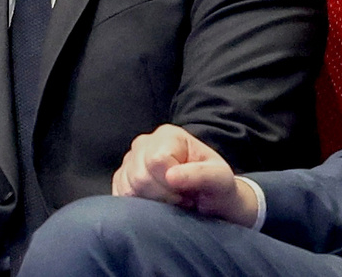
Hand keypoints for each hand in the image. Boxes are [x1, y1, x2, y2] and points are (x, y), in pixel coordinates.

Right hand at [112, 124, 258, 226]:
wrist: (212, 203)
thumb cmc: (217, 189)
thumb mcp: (221, 180)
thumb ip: (201, 175)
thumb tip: (170, 176)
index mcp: (168, 135)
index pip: (156, 161)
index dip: (172, 185)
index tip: (189, 192)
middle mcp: (144, 142)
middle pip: (139, 175)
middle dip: (162, 196)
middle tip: (181, 199)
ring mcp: (130, 159)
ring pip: (128, 187)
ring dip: (152, 202)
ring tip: (170, 201)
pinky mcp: (121, 177)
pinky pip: (120, 194)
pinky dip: (138, 205)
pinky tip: (156, 203)